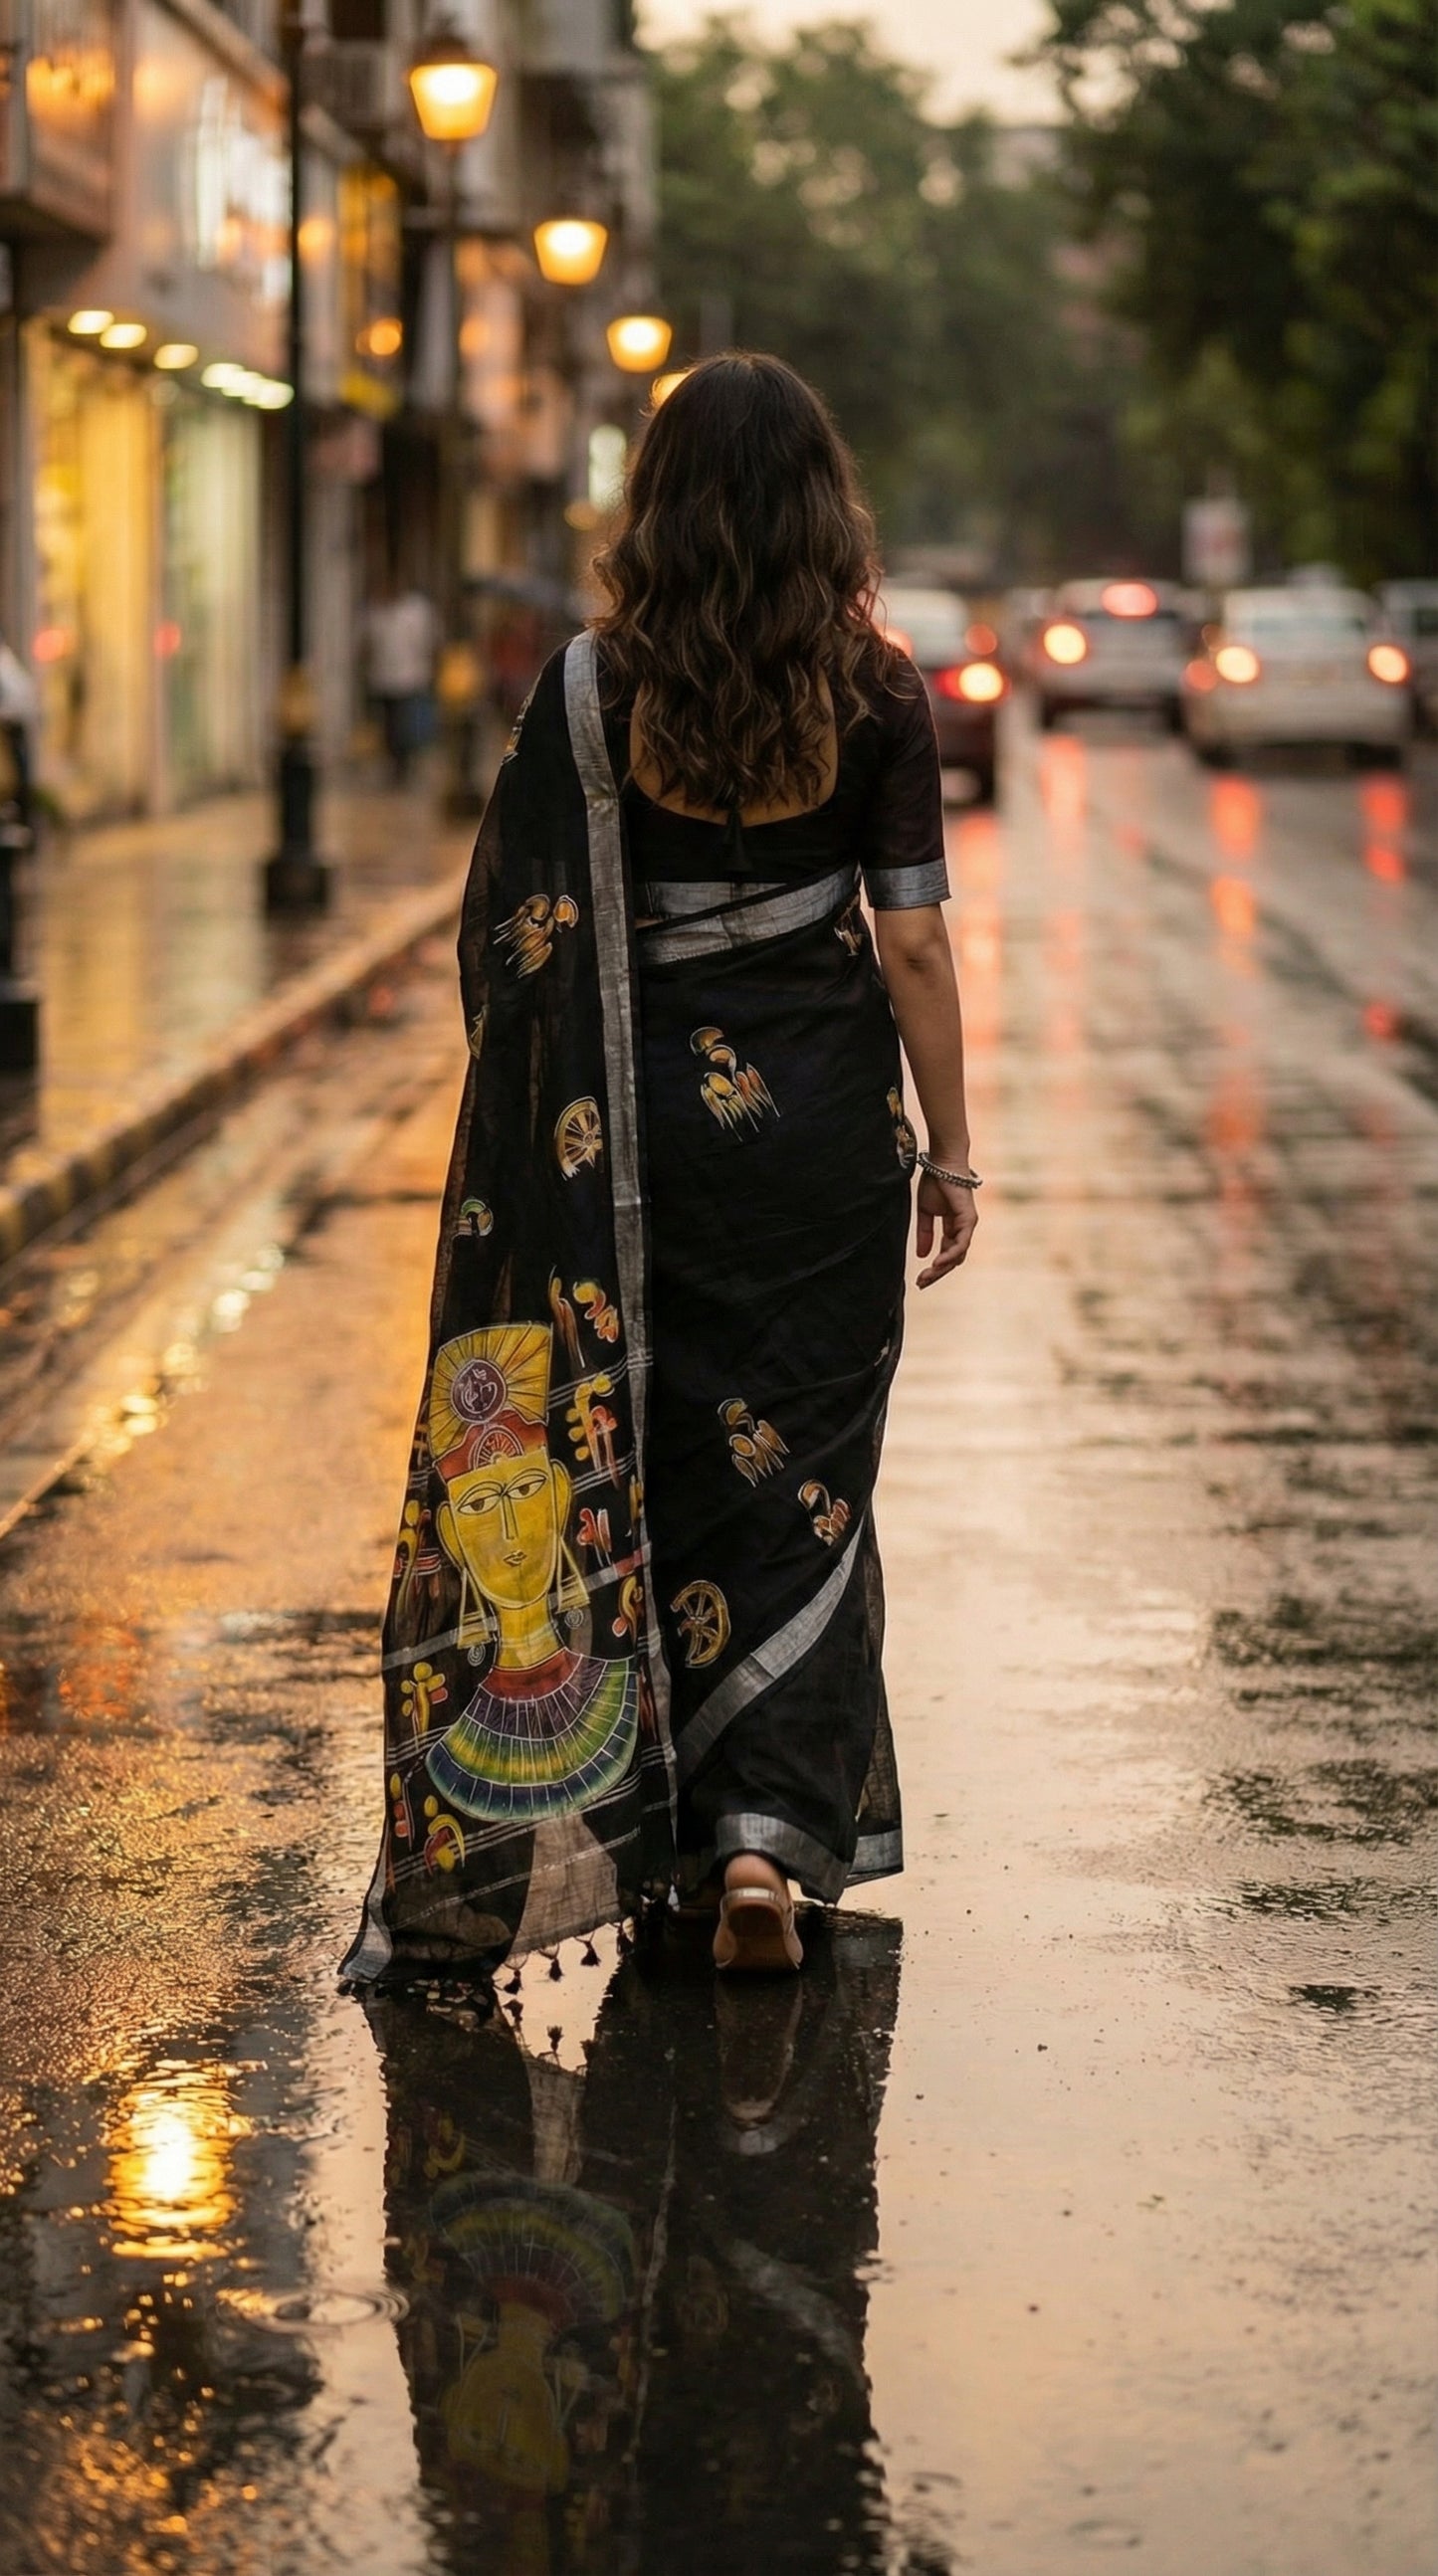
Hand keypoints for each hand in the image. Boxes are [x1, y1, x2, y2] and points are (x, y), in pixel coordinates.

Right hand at [915, 1170, 977, 1287]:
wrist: (941, 1164)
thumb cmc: (935, 1182)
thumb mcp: (925, 1213)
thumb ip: (925, 1233)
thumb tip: (922, 1255)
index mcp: (953, 1228)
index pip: (946, 1254)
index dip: (934, 1268)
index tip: (920, 1279)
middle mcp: (963, 1229)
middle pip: (953, 1259)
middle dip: (937, 1273)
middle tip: (921, 1283)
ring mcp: (967, 1225)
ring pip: (958, 1255)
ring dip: (942, 1268)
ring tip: (927, 1276)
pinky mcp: (968, 1220)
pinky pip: (961, 1243)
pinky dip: (950, 1254)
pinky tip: (937, 1262)